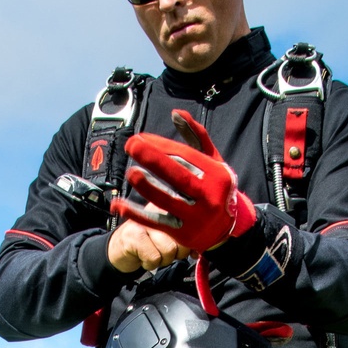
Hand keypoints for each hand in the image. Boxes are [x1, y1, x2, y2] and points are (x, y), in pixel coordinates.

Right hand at [107, 218, 190, 273]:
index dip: (191, 240)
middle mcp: (158, 210)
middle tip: (163, 250)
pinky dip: (150, 263)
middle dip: (177, 253)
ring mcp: (145, 222)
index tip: (189, 250)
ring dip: (162, 260)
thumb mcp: (170, 237)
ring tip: (152, 253)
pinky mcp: (135, 235)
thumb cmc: (149, 243)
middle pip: (182, 239)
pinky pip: (154, 257)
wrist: (120, 248)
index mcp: (170, 207)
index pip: (191, 222)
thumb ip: (186, 240)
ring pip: (169, 250)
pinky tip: (143, 256)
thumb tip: (198, 251)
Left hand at [111, 109, 256, 250]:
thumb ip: (196, 136)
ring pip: (168, 200)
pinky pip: (156, 222)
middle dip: (154, 159)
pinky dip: (136, 214)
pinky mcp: (183, 233)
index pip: (186, 157)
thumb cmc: (216, 188)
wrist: (228, 229)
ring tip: (130, 173)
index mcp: (216, 174)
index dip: (162, 146)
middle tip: (132, 145)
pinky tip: (119, 205)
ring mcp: (196, 216)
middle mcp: (208, 196)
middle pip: (178, 176)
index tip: (141, 137)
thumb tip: (176, 113)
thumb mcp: (213, 161)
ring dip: (147, 187)